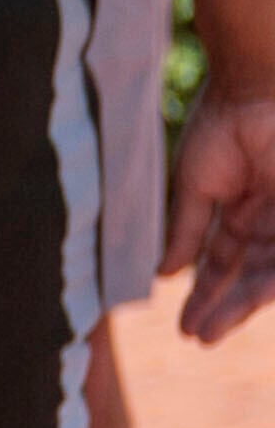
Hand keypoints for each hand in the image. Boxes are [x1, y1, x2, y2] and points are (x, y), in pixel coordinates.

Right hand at [172, 86, 274, 339]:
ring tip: (215, 329)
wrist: (256, 90)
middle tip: (200, 337)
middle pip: (250, 276)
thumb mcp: (197, 186)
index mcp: (241, 211)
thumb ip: (186, 231)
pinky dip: (269, 281)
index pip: (223, 263)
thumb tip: (163, 272)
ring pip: (271, 272)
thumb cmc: (223, 126)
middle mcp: (269, 220)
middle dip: (225, 307)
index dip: (203, 295)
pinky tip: (249, 298)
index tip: (185, 327)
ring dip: (244, 303)